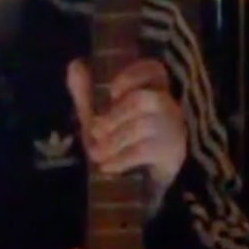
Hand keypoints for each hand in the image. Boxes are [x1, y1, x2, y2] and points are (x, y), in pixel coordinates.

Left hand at [68, 58, 187, 190]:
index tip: (113, 91)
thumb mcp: (100, 116)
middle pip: (143, 99)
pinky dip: (121, 159)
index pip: (154, 70)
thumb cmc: (121, 141)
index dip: (134, 75)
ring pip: (143, 125)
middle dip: (114, 115)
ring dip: (114, 140)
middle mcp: (168, 105)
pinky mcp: (172, 153)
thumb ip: (87, 92)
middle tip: (95, 131)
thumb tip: (76, 65)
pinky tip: (107, 166)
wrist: (141, 183)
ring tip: (97, 154)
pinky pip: (145, 151)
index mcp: (152, 90)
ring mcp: (173, 129)